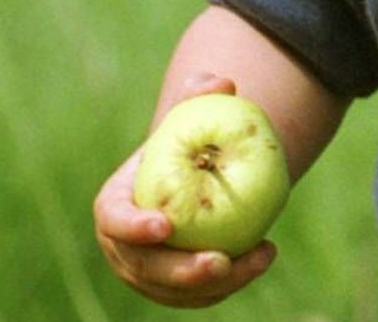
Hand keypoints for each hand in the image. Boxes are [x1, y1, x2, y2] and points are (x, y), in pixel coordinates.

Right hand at [93, 74, 278, 307]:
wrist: (198, 173)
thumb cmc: (191, 139)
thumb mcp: (192, 114)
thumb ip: (201, 96)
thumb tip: (224, 83)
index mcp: (115, 203)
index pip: (113, 219)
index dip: (132, 226)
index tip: (166, 225)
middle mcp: (123, 245)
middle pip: (145, 267)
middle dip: (179, 272)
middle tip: (219, 262)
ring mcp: (147, 272)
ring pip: (175, 290)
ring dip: (217, 283)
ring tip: (260, 257)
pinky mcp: (174, 287)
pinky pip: (199, 295)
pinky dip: (232, 283)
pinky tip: (263, 256)